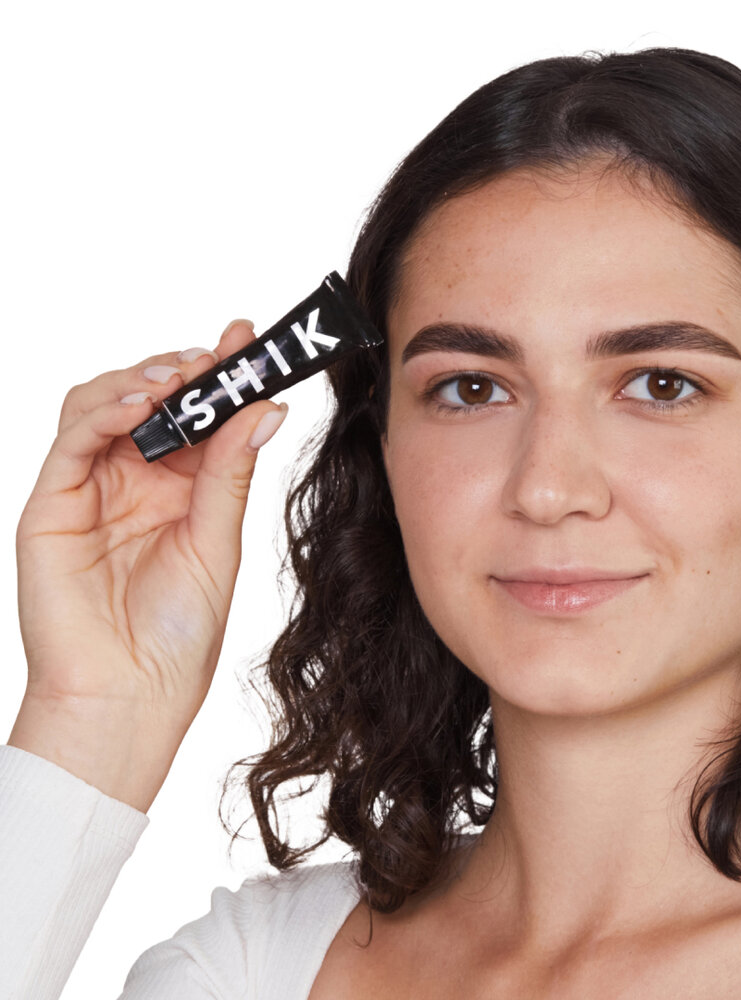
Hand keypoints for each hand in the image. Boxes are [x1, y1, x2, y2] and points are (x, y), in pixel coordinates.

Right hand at [8, 320, 286, 809]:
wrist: (131, 694)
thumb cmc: (177, 633)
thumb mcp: (216, 540)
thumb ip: (230, 472)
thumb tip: (264, 408)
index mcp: (180, 488)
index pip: (197, 415)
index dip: (218, 375)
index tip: (248, 340)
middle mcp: (135, 480)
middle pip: (150, 399)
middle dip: (184, 369)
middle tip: (218, 356)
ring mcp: (91, 487)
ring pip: (103, 404)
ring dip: (142, 379)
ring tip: (181, 378)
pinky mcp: (52, 503)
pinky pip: (71, 438)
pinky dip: (103, 410)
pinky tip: (142, 405)